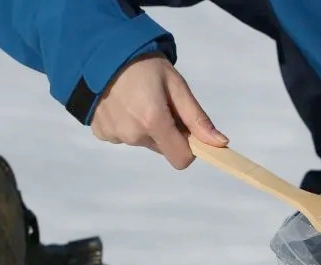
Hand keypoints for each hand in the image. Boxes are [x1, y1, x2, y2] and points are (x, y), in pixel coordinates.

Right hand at [90, 52, 227, 168]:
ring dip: (145, 127)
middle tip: (158, 102)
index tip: (186, 128)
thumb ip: (197, 118)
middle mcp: (132, 134)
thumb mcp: (176, 86)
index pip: (181, 159)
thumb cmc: (144, 64)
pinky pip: (122, 137)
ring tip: (138, 99)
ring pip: (142, 142)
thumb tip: (220, 143)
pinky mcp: (100, 132)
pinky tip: (122, 103)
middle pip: (162, 148)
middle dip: (166, 131)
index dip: (188, 147)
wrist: (101, 50)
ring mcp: (114, 134)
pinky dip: (126, 124)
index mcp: (153, 121)